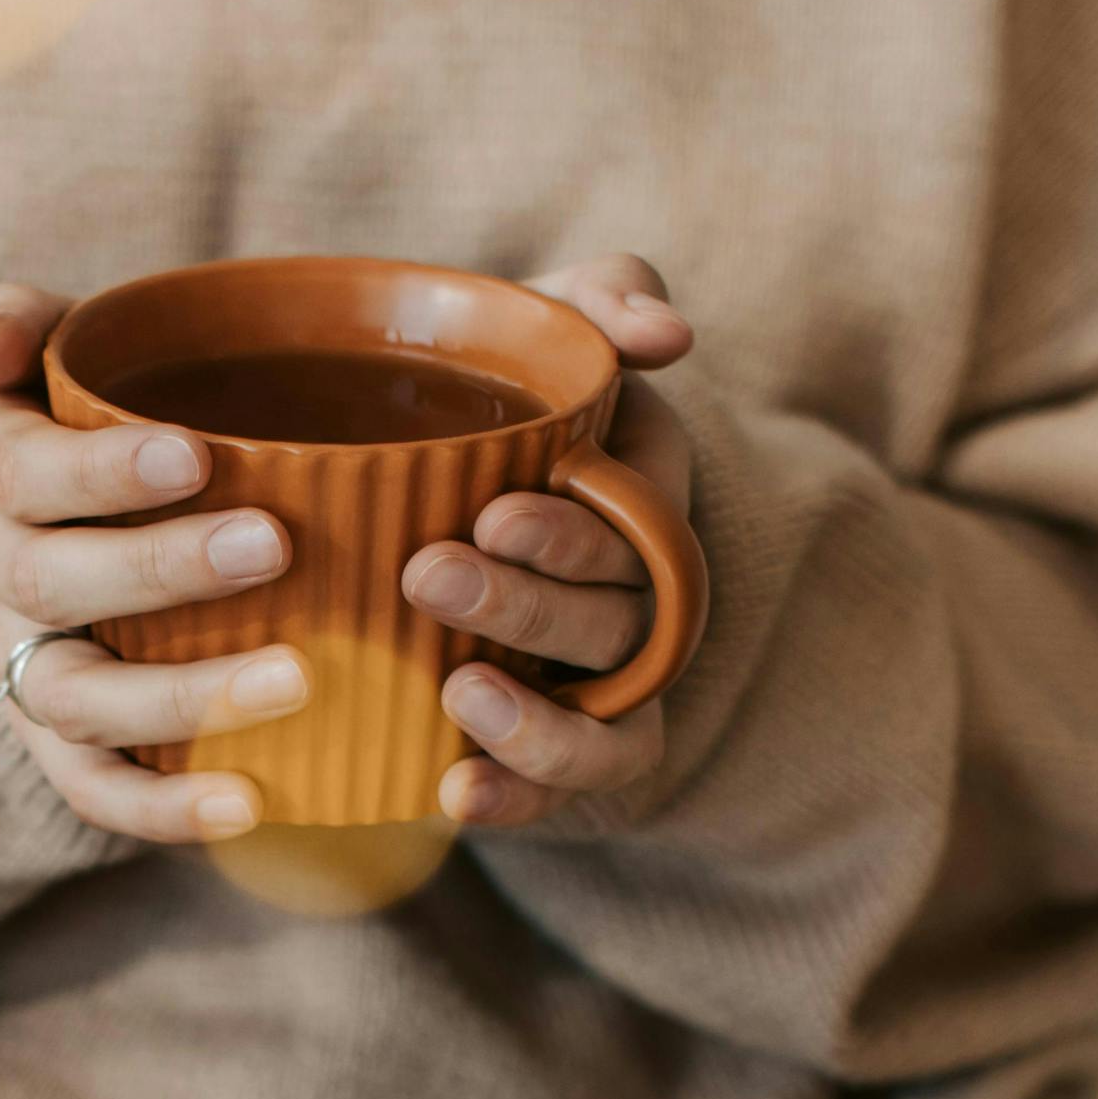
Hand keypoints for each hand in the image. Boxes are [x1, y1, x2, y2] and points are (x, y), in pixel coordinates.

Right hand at [0, 284, 301, 843]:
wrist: (64, 525)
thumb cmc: (93, 423)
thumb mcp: (58, 356)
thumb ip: (27, 327)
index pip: (19, 474)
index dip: (99, 472)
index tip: (195, 456)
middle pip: (50, 586)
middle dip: (159, 570)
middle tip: (274, 546)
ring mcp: (25, 670)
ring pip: (77, 699)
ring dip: (182, 699)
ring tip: (298, 679)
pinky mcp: (64, 748)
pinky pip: (98, 792)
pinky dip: (166, 810)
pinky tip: (253, 801)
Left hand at [407, 254, 698, 827]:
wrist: (431, 479)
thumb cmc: (503, 396)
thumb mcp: (553, 330)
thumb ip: (608, 298)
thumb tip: (670, 334)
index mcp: (641, 504)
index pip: (637, 532)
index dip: (574, 534)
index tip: (494, 513)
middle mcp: (636, 602)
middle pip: (612, 623)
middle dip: (527, 606)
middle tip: (428, 574)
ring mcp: (602, 686)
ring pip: (606, 724)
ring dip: (538, 723)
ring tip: (455, 694)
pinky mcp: (555, 751)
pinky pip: (565, 795)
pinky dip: (518, 800)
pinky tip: (452, 796)